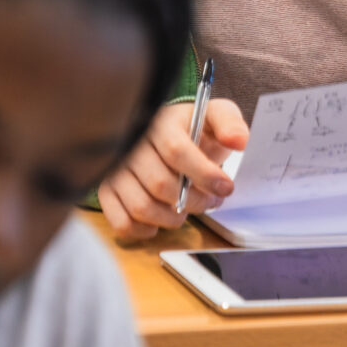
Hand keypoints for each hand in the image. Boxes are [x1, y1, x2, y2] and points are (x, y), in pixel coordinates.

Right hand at [98, 97, 247, 243]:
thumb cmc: (192, 129)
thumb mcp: (215, 116)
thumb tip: (239, 141)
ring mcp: (115, 169)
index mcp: (160, 123)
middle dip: (194, 201)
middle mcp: (132, 145)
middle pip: (160, 184)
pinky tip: (160, 221)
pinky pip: (121, 222)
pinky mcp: (107, 190)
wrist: (166, 134)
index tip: (225, 187)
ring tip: (186, 211)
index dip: (203, 174)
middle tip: (211, 202)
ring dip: (172, 218)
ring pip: (141, 206)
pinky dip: (144, 229)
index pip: (176, 151)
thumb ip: (230, 124)